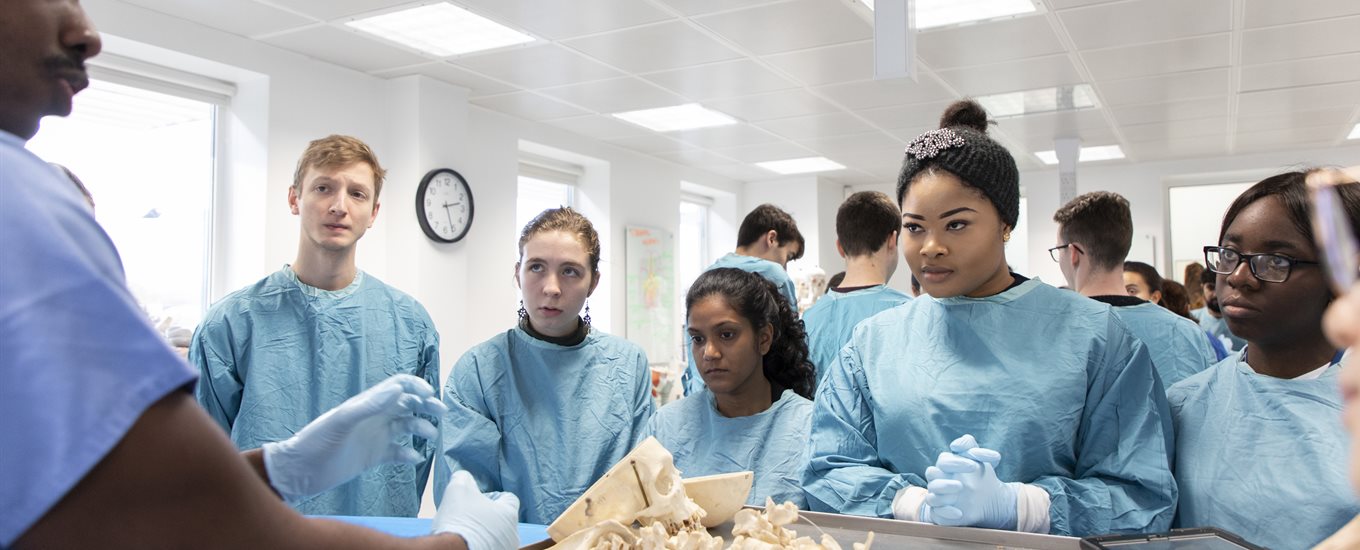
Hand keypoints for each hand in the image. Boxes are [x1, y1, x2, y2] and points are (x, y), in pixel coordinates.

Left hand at [262, 374, 446, 501]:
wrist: (300, 471)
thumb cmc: (316, 441)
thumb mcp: (342, 421)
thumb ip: (370, 405)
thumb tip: (398, 389)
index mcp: (368, 404)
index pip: (398, 386)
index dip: (416, 386)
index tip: (430, 395)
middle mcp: (375, 417)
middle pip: (408, 404)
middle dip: (426, 405)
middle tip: (441, 412)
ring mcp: (375, 436)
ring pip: (406, 427)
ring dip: (421, 428)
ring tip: (431, 437)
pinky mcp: (374, 456)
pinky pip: (398, 452)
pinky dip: (409, 454)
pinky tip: (415, 458)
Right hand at [432, 470, 520, 549]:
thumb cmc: (459, 520)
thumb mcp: (458, 488)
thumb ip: (464, 478)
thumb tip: (464, 478)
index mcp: (509, 514)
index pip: (509, 498)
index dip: (492, 496)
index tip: (477, 499)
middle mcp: (512, 534)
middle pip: (502, 518)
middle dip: (486, 515)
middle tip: (467, 515)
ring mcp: (505, 549)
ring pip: (496, 535)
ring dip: (483, 531)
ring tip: (464, 531)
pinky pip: (489, 547)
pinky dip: (480, 545)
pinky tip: (465, 542)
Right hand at [921, 434, 1017, 529]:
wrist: (986, 500)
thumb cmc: (978, 476)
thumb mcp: (979, 459)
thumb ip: (971, 447)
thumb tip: (956, 445)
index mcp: (945, 465)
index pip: (944, 460)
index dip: (957, 462)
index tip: (974, 466)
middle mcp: (938, 479)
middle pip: (931, 473)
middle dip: (945, 477)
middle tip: (962, 483)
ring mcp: (937, 495)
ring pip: (931, 493)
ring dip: (944, 490)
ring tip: (960, 490)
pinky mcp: (939, 511)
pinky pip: (936, 511)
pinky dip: (946, 511)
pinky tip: (959, 512)